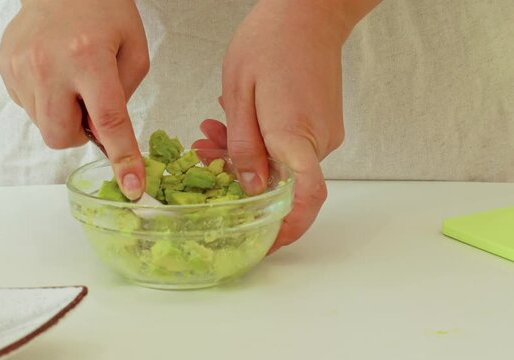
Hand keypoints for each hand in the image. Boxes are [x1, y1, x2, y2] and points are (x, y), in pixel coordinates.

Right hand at [0, 0, 148, 198]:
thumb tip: (106, 136)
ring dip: (61, 114)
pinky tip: (53, 72)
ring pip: (42, 124)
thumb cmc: (104, 11)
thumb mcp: (133, 51)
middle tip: (89, 104)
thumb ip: (123, 97)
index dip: (123, 158)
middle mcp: (48, 65)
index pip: (108, 122)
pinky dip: (45, 100)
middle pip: (59, 135)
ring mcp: (20, 67)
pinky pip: (27, 106)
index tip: (132, 188)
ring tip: (70, 78)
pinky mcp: (5, 66)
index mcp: (88, 58)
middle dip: (78, 134)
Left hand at [195, 0, 378, 252]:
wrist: (308, 11)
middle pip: (283, 185)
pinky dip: (258, 144)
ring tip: (211, 134)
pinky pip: (287, 149)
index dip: (286, 228)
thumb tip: (251, 188)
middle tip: (203, 159)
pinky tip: (234, 124)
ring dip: (244, 159)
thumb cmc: (271, 41)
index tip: (263, 242)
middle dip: (241, 184)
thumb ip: (243, 146)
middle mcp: (318, 141)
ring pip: (281, 166)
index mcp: (295, 134)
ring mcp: (323, 133)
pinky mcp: (320, 124)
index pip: (305, 197)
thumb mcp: (240, 93)